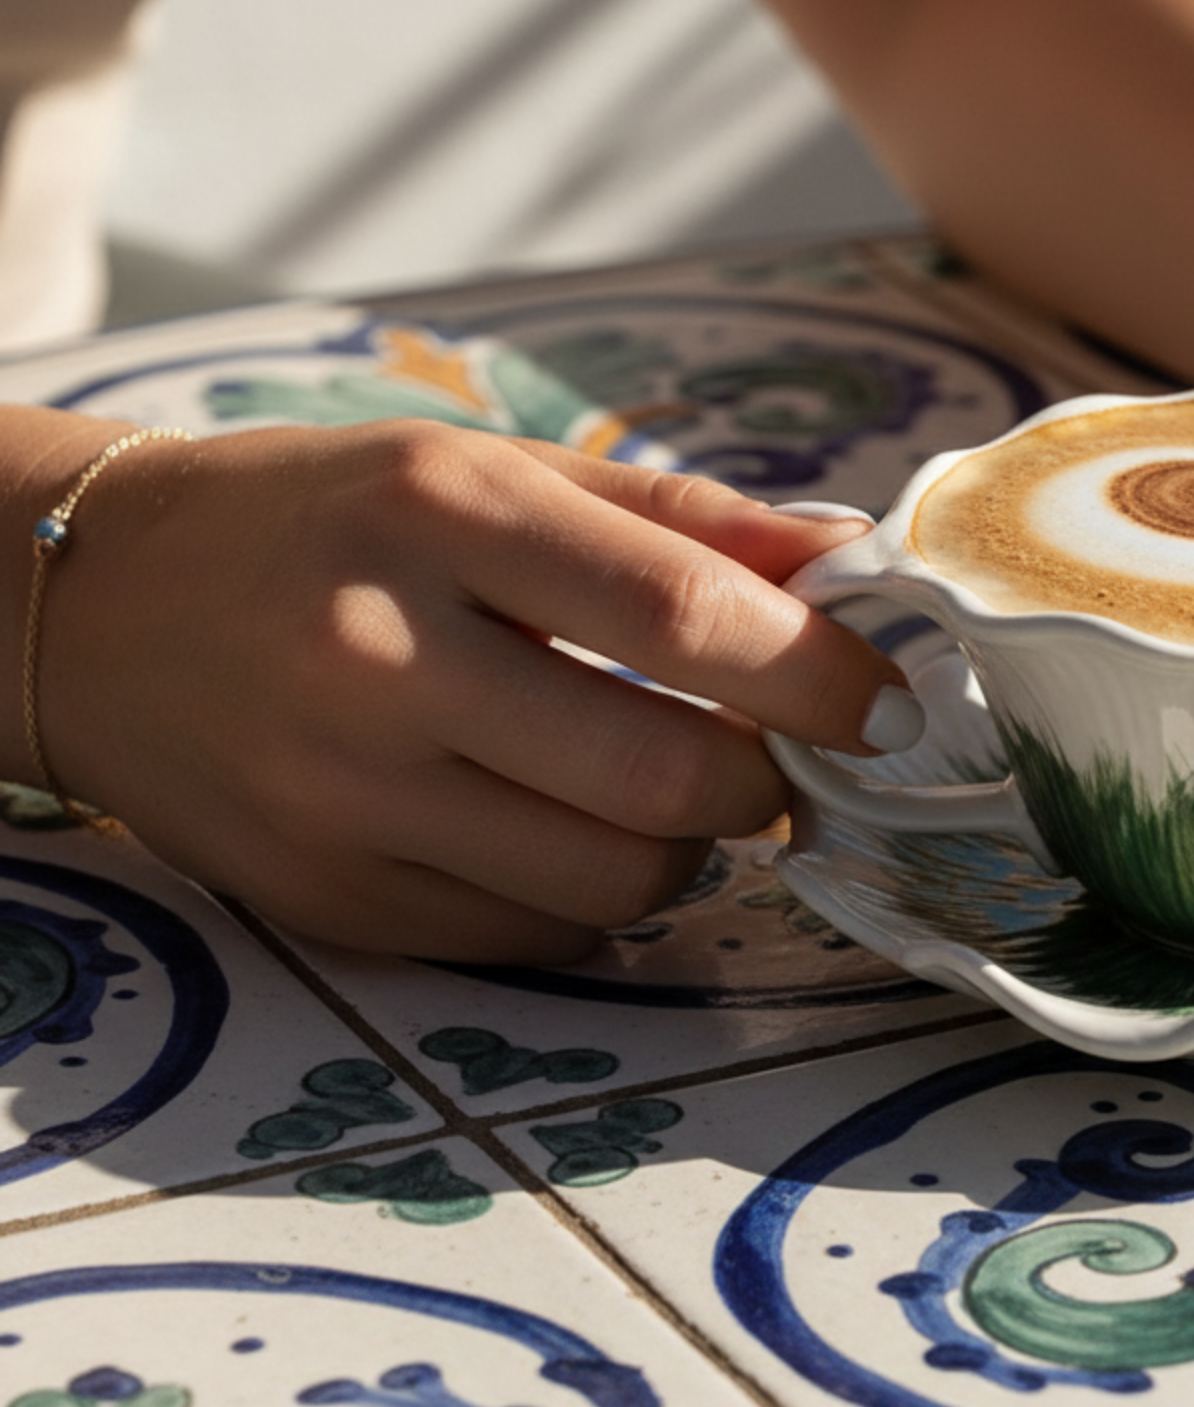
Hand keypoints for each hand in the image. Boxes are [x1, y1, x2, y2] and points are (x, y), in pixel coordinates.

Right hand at [39, 421, 916, 959]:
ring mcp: (345, 796)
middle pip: (663, 776)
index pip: (684, 614)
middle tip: (781, 758)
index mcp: (440, 512)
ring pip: (612, 883)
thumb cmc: (325, 517)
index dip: (822, 674)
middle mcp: (384, 657)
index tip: (891, 704)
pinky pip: (530, 937)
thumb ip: (675, 518)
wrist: (88, 604)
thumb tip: (844, 555)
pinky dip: (593, 900)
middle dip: (769, 783)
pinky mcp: (326, 899)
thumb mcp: (488, 469)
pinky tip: (568, 830)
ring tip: (667, 787)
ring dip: (690, 849)